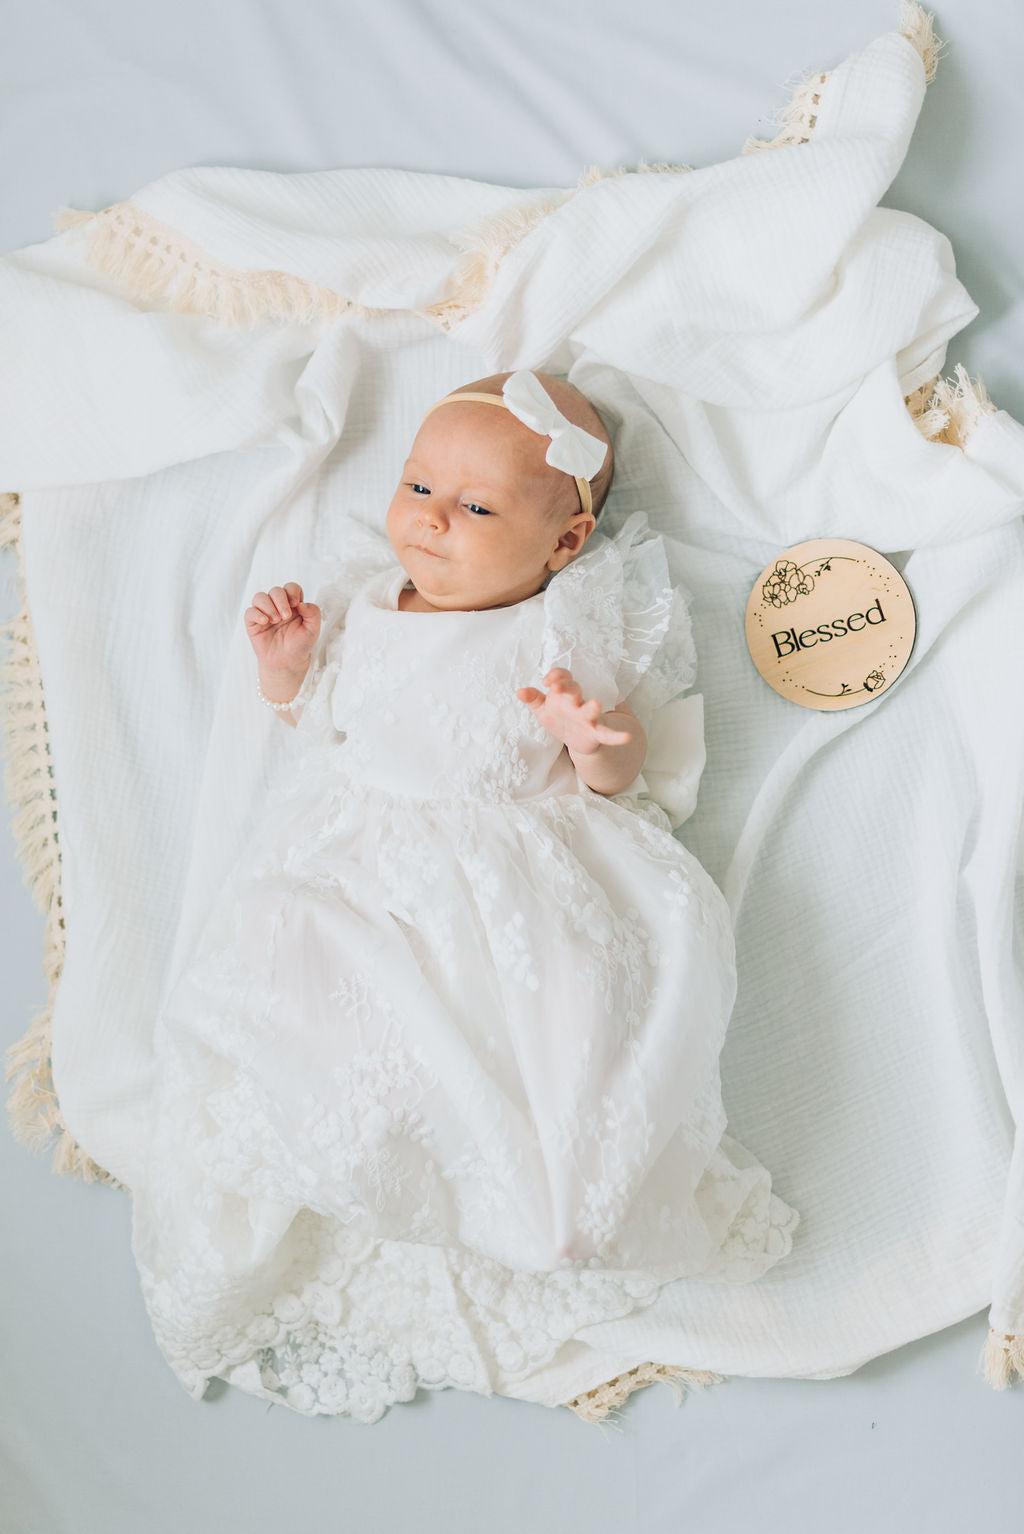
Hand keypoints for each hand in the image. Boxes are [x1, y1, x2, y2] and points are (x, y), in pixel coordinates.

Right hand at [245, 583, 320, 669]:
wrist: (288, 662)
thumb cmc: (300, 645)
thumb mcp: (313, 630)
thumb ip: (313, 613)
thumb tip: (301, 603)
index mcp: (293, 605)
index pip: (291, 587)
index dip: (292, 591)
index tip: (296, 604)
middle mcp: (278, 606)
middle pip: (275, 590)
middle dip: (280, 600)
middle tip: (285, 616)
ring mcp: (265, 613)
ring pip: (260, 597)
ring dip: (268, 606)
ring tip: (275, 620)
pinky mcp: (253, 623)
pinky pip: (250, 612)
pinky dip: (256, 614)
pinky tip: (264, 621)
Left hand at [516, 668, 632, 755]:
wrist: (576, 739)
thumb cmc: (560, 718)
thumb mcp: (544, 710)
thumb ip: (534, 699)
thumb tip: (519, 691)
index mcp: (564, 693)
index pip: (562, 678)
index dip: (555, 676)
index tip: (546, 681)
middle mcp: (577, 701)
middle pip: (574, 690)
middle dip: (568, 688)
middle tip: (558, 689)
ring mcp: (589, 717)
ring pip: (591, 709)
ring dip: (592, 707)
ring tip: (596, 704)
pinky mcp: (597, 732)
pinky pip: (608, 734)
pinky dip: (618, 736)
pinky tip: (626, 737)